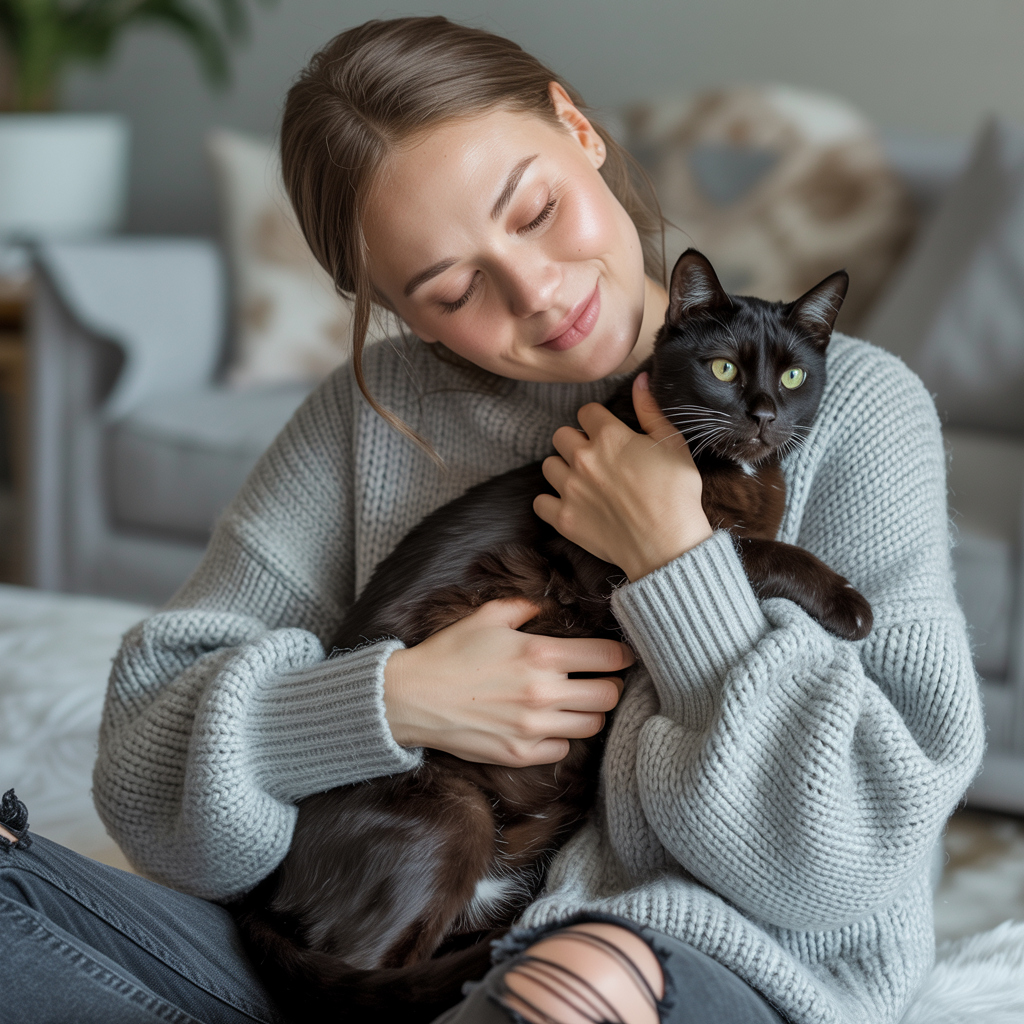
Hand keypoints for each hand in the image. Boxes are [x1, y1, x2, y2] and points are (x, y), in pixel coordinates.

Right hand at [383, 597, 631, 765]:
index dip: (621, 655)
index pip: (607, 657)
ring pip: (592, 725)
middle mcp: (543, 693)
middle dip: (609, 685)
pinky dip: (561, 737)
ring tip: (574, 703)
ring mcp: (533, 728)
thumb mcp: (488, 616)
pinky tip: (546, 724)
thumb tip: (549, 604)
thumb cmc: (449, 652)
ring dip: (588, 712)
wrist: (413, 697)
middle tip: (598, 680)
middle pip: (609, 695)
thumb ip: (526, 606)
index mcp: (541, 654)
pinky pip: (562, 749)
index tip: (621, 656)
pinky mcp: (520, 754)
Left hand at [534, 373, 712, 581]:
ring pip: (548, 465)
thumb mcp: (673, 444)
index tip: (606, 432)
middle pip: (561, 436)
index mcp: (609, 436)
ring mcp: (570, 489)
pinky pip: (540, 502)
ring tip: (582, 480)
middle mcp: (583, 458)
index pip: (586, 412)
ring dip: (562, 469)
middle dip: (575, 442)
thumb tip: (639, 379)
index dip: (597, 420)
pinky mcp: (564, 518)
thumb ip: (651, 410)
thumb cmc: (676, 494)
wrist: (668, 544)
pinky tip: (569, 504)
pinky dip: (550, 502)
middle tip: (594, 458)